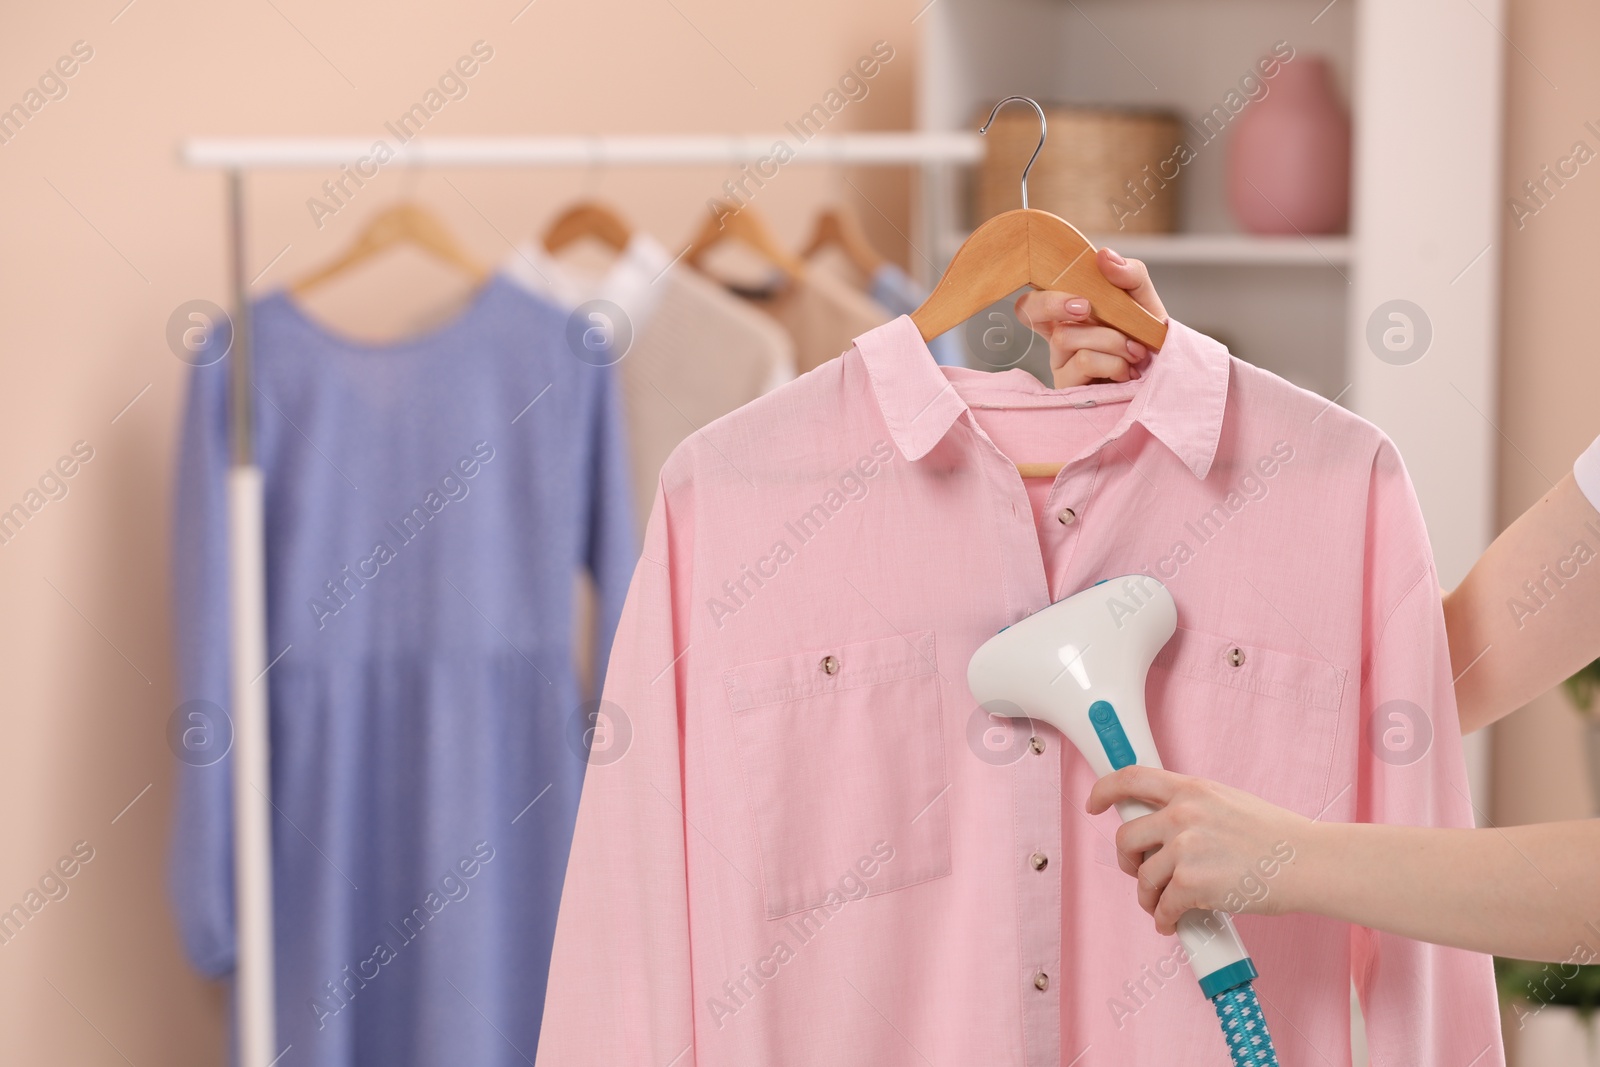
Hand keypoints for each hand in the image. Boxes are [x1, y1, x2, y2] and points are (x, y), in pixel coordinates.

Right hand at [1014, 247, 1166, 387]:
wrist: (1166, 376)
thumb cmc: (1148, 339)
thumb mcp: (1144, 300)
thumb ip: (1129, 274)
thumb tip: (1103, 255)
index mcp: (1069, 311)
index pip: (1034, 293)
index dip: (1043, 291)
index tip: (1082, 298)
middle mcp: (1058, 335)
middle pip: (1027, 309)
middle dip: (1054, 303)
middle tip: (1086, 308)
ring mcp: (1060, 364)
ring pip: (1065, 336)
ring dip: (1110, 340)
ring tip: (1135, 352)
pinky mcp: (1068, 389)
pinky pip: (1083, 362)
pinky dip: (1113, 362)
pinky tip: (1127, 372)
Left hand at [1087, 766, 1309, 935]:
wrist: (1308, 862)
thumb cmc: (1277, 837)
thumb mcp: (1229, 802)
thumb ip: (1194, 807)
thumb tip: (1165, 824)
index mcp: (1191, 789)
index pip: (1131, 778)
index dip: (1104, 790)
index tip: (1093, 803)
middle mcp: (1182, 814)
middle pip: (1126, 836)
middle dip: (1127, 859)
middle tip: (1139, 872)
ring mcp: (1185, 849)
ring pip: (1142, 877)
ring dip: (1147, 896)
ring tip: (1161, 905)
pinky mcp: (1192, 883)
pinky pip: (1162, 906)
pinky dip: (1164, 920)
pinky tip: (1172, 923)